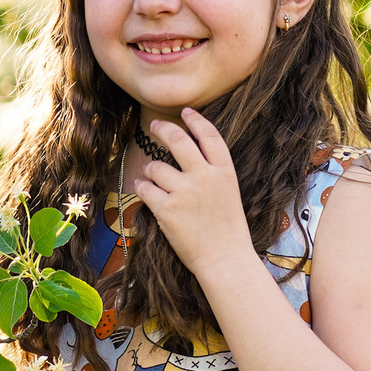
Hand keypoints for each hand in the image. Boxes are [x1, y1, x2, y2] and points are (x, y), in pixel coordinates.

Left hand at [132, 110, 256, 282]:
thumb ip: (212, 171)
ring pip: (156, 166)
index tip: (186, 112)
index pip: (209, 135)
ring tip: (152, 179)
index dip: (196, 120)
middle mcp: (205, 176)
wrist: (225, 259)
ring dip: (150, 171)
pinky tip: (144, 191)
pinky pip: (144, 188)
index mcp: (224, 171)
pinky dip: (141, 187)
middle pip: (178, 140)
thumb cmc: (227, 229)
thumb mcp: (229, 192)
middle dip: (162, 129)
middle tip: (155, 126)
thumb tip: (187, 152)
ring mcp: (185, 192)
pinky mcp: (167, 209)